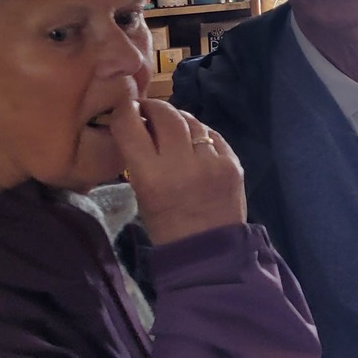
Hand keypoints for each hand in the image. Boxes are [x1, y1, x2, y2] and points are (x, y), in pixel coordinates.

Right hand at [110, 98, 245, 246]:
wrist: (210, 251)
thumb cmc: (167, 226)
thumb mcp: (142, 194)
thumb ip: (140, 160)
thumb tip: (139, 124)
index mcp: (151, 177)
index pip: (132, 128)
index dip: (126, 111)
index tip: (125, 106)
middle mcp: (182, 164)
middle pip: (167, 116)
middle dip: (154, 107)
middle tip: (147, 108)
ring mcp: (212, 162)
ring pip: (192, 122)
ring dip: (179, 117)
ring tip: (170, 121)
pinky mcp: (233, 162)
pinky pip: (213, 135)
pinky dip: (201, 132)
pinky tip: (194, 137)